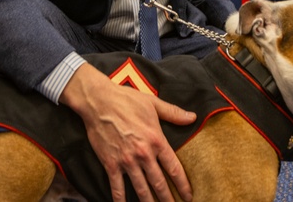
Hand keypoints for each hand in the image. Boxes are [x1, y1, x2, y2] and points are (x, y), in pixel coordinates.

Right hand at [61, 64, 193, 201]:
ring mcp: (126, 161)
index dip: (183, 184)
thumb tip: (192, 117)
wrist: (99, 102)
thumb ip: (173, 113)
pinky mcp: (111, 164)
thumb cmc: (126, 100)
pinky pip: (117, 187)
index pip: (174, 168)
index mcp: (156, 140)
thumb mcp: (153, 103)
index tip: (188, 195)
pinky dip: (121, 199)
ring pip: (141, 189)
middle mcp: (143, 154)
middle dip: (168, 198)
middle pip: (159, 183)